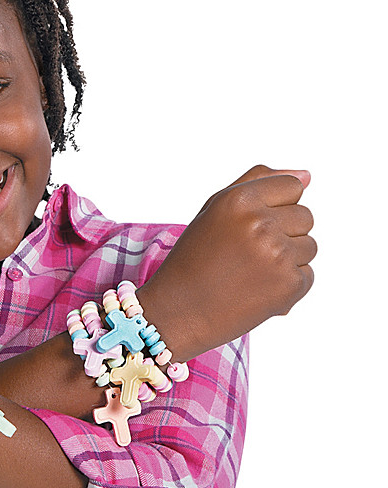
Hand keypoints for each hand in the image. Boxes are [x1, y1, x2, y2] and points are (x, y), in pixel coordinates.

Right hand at [137, 165, 316, 360]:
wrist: (178, 312)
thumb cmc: (195, 258)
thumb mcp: (215, 210)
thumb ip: (258, 182)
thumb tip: (308, 175)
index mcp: (239, 200)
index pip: (292, 187)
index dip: (274, 207)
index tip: (250, 226)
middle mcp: (259, 223)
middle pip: (305, 216)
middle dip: (283, 233)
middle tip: (247, 254)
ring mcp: (277, 255)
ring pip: (309, 246)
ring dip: (287, 259)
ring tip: (250, 273)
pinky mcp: (289, 285)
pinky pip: (307, 275)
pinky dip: (287, 285)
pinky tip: (256, 290)